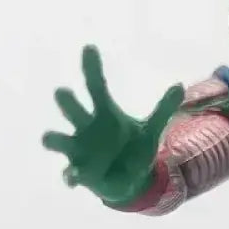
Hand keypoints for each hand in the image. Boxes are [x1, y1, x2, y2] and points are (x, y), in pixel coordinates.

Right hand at [42, 45, 184, 204]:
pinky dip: (70, 176)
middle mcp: (86, 127)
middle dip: (67, 102)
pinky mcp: (79, 172)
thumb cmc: (134, 148)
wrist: (130, 180)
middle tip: (62, 92)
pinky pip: (69, 174)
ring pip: (57, 140)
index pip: (96, 86)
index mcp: (104, 113)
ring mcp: (79, 150)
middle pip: (72, 109)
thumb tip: (179, 85)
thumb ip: (163, 109)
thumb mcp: (150, 129)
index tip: (89, 48)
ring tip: (49, 138)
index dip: (92, 68)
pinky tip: (72, 179)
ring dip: (53, 138)